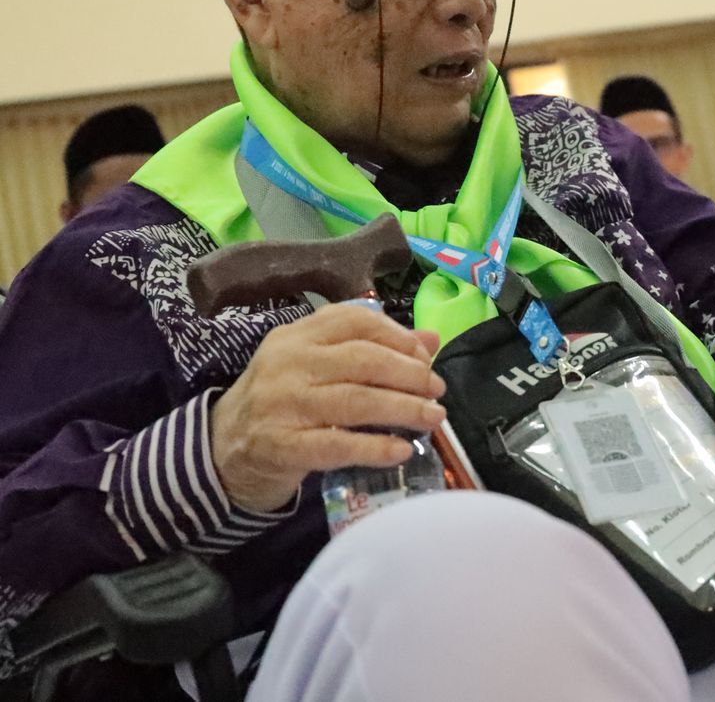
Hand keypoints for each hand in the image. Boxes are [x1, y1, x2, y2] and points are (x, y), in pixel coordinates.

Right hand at [210, 305, 444, 512]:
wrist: (222, 449)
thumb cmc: (282, 400)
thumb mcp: (318, 365)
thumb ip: (371, 348)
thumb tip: (432, 340)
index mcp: (298, 335)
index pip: (356, 321)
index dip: (400, 337)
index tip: (426, 358)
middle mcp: (288, 363)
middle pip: (363, 360)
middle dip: (410, 375)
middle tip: (437, 390)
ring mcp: (282, 404)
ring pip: (356, 401)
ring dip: (404, 409)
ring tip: (433, 417)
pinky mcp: (281, 446)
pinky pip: (337, 445)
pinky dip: (375, 447)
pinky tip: (402, 450)